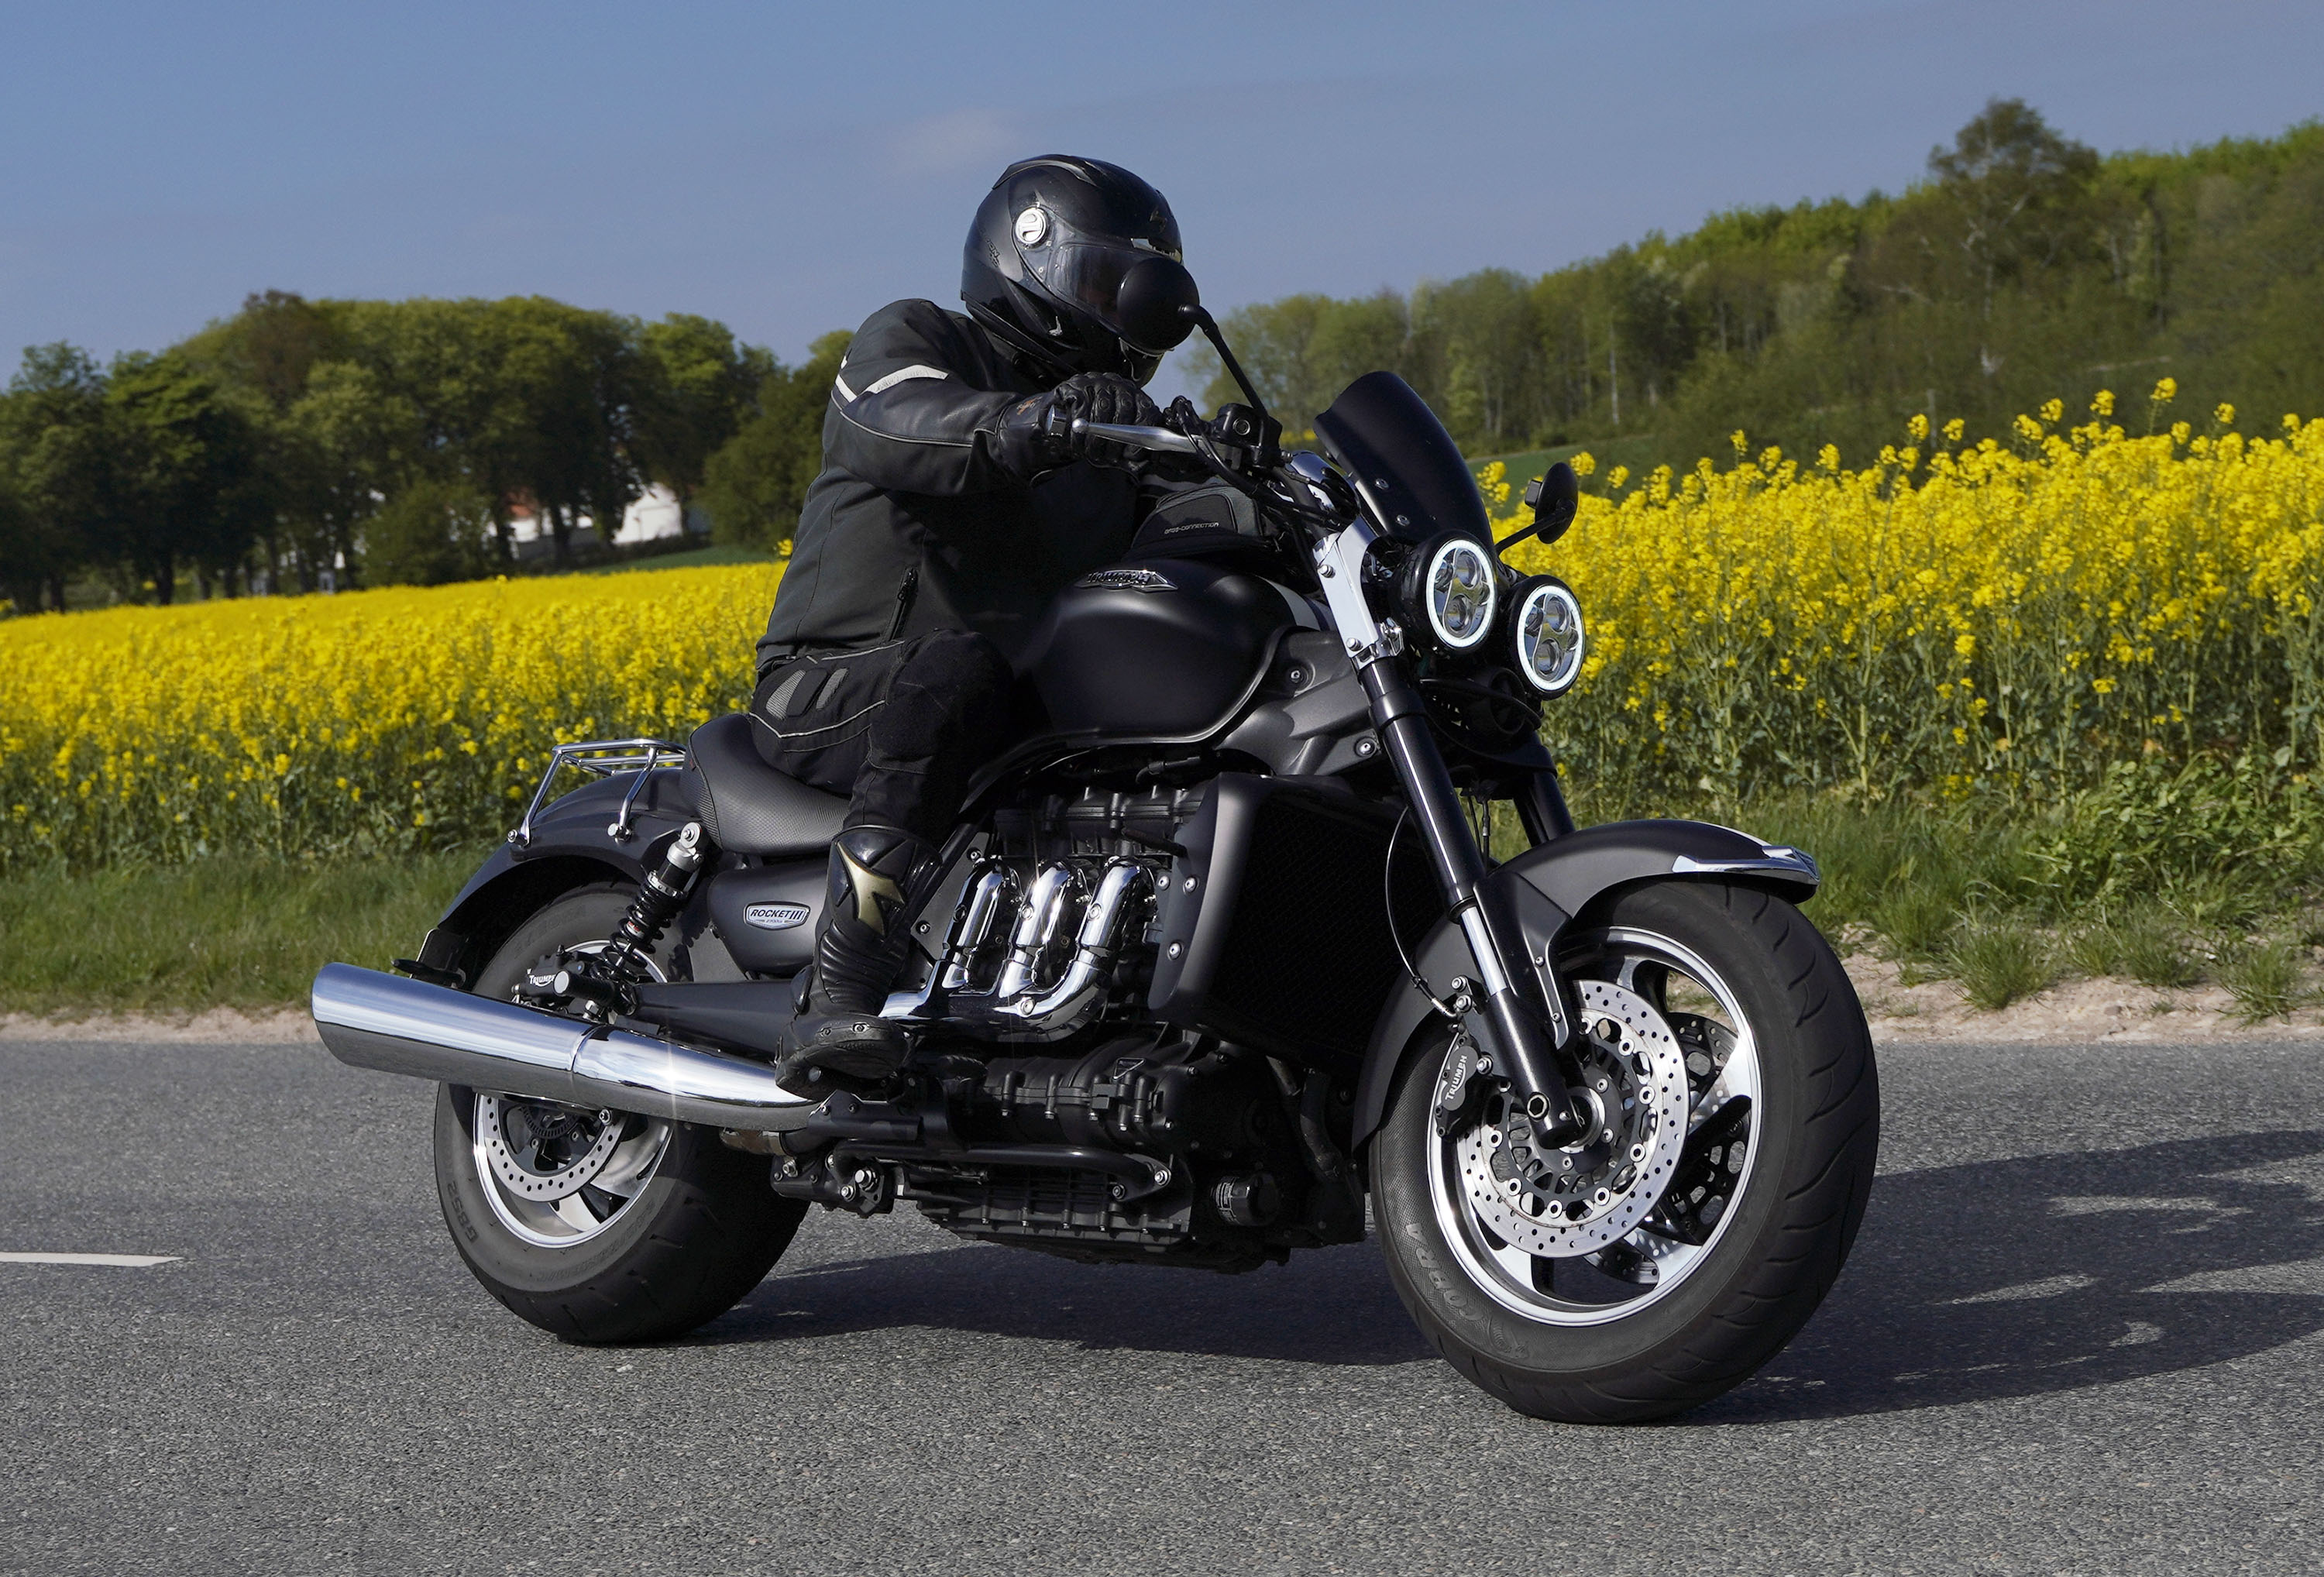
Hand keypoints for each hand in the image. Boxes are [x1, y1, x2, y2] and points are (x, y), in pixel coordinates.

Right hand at [988, 374, 1163, 480]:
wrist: (1056, 424)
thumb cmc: (1089, 435)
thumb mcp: (1110, 444)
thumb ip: (1125, 453)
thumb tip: (1138, 464)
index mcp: (1132, 397)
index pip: (1145, 409)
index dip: (1141, 432)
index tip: (1133, 454)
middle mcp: (1116, 384)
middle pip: (1124, 409)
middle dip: (1116, 439)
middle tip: (1107, 459)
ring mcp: (1095, 382)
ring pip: (1102, 408)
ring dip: (1095, 436)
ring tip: (1089, 453)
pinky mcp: (1074, 385)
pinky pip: (1081, 406)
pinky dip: (1078, 428)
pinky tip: (1075, 441)